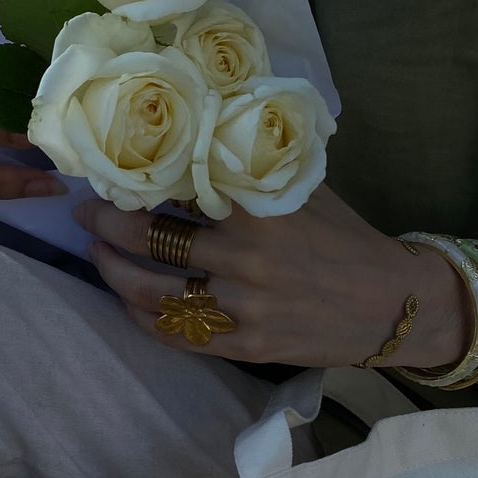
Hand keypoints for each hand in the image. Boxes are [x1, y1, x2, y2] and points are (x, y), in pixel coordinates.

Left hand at [77, 186, 477, 368]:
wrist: (391, 304)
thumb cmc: (347, 239)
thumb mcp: (304, 188)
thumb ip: (251, 167)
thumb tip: (200, 130)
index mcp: (256, 212)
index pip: (176, 189)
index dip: (134, 179)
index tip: (110, 169)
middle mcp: (244, 260)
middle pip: (150, 240)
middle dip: (106, 223)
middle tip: (85, 211)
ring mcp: (242, 308)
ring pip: (152, 292)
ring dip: (113, 272)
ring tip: (97, 254)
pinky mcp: (246, 346)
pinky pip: (177, 335)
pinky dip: (143, 318)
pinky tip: (127, 303)